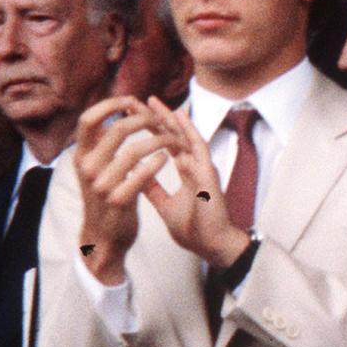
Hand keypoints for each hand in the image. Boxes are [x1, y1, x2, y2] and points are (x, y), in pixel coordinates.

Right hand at [75, 96, 176, 284]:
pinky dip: (157, 162)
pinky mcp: (120, 200)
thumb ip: (100, 146)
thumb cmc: (104, 199)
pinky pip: (143, 174)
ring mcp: (103, 185)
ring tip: (171, 139)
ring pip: (134, 150)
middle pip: (117, 129)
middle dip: (143, 119)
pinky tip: (165, 158)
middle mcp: (88, 168)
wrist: (103, 238)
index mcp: (80, 156)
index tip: (132, 101)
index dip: (111, 104)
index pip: (88, 119)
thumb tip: (110, 116)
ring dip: (158, 140)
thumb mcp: (94, 170)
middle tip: (160, 120)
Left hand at [143, 102, 248, 267]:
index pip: (167, 142)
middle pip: (176, 134)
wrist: (211, 246)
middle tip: (138, 100)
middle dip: (157, 116)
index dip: (152, 127)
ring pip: (187, 135)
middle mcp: (196, 165)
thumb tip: (135, 175)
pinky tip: (178, 119)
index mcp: (186, 171)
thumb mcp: (164, 207)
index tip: (134, 114)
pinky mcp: (209, 175)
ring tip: (154, 102)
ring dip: (171, 118)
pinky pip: (199, 149)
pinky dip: (189, 133)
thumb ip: (153, 190)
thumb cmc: (194, 230)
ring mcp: (204, 168)